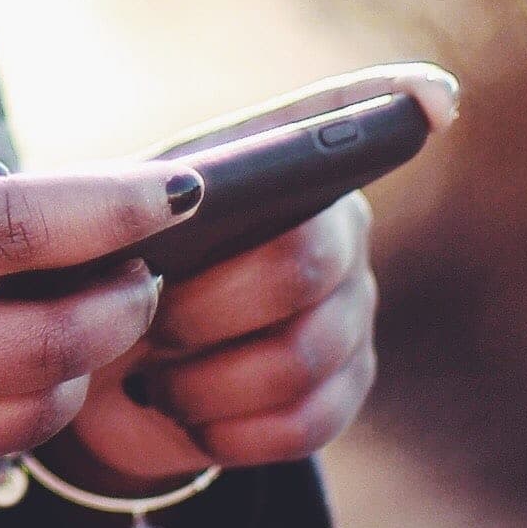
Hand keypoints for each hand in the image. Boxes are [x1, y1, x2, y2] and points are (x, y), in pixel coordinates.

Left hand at [51, 64, 457, 490]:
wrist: (98, 377)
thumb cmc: (98, 278)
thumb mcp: (93, 232)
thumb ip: (133, 206)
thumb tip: (184, 194)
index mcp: (268, 165)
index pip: (338, 118)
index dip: (392, 101)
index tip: (432, 97)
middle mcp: (332, 226)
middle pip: (301, 263)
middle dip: (208, 307)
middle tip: (149, 319)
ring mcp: (351, 307)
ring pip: (301, 357)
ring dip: (207, 380)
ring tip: (159, 376)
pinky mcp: (347, 387)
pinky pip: (304, 421)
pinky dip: (230, 430)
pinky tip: (193, 416)